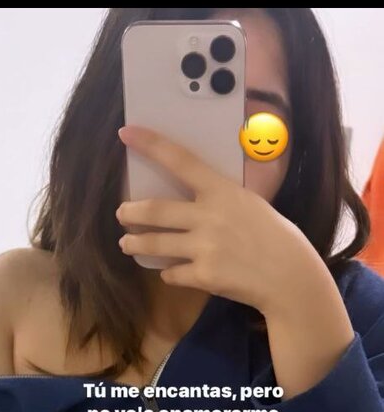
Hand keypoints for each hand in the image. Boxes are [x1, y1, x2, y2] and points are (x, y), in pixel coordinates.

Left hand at [116, 125, 323, 319]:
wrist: (290, 277)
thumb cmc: (274, 237)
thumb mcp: (249, 204)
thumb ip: (218, 199)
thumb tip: (188, 199)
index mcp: (222, 191)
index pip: (180, 161)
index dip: (150, 145)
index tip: (126, 133)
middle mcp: (210, 216)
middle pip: (153, 210)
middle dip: (129, 213)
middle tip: (121, 214)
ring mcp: (205, 247)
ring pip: (154, 245)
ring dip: (134, 244)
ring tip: (127, 244)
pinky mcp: (204, 276)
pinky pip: (172, 273)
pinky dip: (168, 272)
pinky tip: (171, 271)